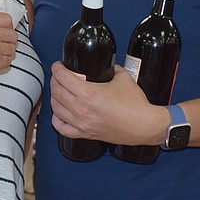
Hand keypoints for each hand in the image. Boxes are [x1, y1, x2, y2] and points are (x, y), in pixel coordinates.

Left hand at [50, 63, 166, 145]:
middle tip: (60, 76)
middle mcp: (81, 109)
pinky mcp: (85, 134)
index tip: (58, 65)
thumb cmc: (135, 106)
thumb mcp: (123, 78)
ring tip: (59, 91)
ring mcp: (81, 123)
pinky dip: (57, 119)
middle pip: (56, 91)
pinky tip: (60, 113)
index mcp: (88, 93)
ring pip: (55, 108)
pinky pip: (62, 128)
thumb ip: (112, 69)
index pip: (62, 77)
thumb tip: (108, 66)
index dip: (57, 68)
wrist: (144, 126)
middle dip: (55, 80)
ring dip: (55, 97)